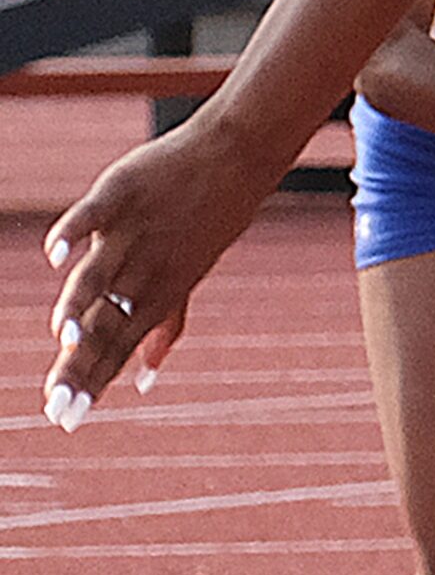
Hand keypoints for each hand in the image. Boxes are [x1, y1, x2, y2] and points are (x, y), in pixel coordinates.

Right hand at [42, 121, 273, 423]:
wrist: (238, 156)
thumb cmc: (206, 221)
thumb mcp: (188, 275)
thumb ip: (165, 324)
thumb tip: (148, 378)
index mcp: (158, 291)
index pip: (119, 345)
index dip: (94, 381)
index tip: (66, 418)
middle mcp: (144, 266)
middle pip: (105, 321)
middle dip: (80, 362)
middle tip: (56, 402)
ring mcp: (132, 229)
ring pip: (98, 273)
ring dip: (80, 303)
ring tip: (65, 335)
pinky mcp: (122, 191)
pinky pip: (94, 213)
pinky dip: (74, 231)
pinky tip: (56, 254)